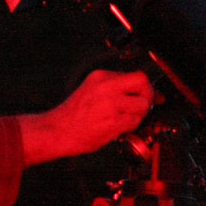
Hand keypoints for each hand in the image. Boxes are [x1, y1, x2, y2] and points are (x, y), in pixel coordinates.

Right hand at [18, 70, 155, 166]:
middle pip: (143, 82)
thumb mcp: (91, 90)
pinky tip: (118, 127)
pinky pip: (135, 122)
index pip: (134, 74)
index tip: (147, 95)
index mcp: (100, 76)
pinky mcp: (114, 121)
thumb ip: (114, 88)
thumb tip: (142, 91)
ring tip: (125, 119)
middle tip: (143, 106)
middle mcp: (106, 86)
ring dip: (139, 114)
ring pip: (143, 104)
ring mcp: (111, 104)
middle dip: (148, 95)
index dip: (144, 87)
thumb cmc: (73, 115)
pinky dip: (131, 127)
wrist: (57, 130)